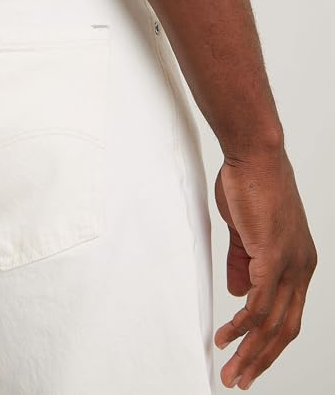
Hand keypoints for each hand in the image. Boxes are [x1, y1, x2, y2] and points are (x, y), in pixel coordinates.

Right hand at [213, 147, 316, 389]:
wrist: (256, 157)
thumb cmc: (251, 188)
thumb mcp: (247, 234)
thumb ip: (243, 265)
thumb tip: (239, 293)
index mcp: (298, 263)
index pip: (288, 314)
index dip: (269, 341)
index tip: (249, 357)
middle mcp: (301, 268)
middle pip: (285, 327)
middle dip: (261, 358)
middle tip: (240, 379)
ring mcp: (290, 263)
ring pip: (273, 321)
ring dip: (251, 350)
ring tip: (233, 370)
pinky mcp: (273, 255)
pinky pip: (258, 301)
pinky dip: (242, 324)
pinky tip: (227, 337)